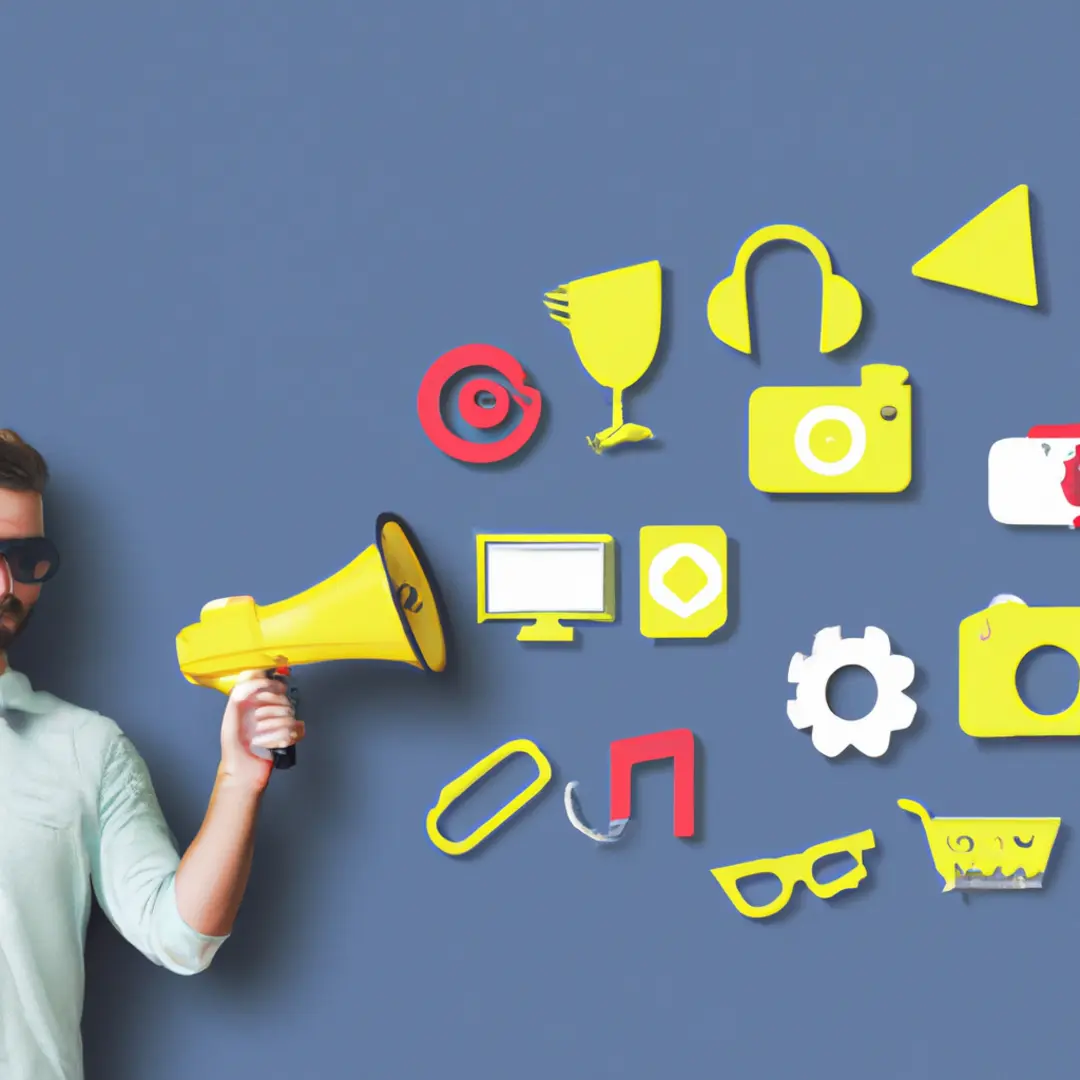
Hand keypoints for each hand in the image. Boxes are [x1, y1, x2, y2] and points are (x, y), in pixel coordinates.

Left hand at [218, 670, 305, 792]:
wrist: (242, 772)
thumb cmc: (233, 746)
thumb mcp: (231, 715)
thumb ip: (241, 691)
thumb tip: (257, 676)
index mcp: (255, 701)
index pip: (270, 681)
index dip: (272, 683)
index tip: (270, 688)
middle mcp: (268, 709)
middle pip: (284, 699)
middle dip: (271, 712)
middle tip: (257, 724)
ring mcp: (280, 722)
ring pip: (291, 716)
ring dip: (274, 729)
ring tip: (260, 738)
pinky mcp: (289, 736)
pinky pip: (298, 730)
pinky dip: (284, 738)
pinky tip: (272, 744)